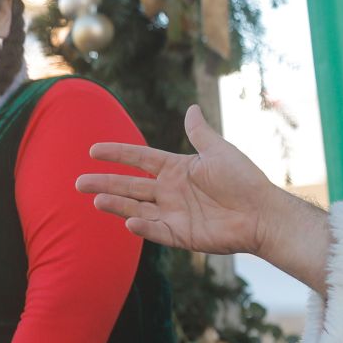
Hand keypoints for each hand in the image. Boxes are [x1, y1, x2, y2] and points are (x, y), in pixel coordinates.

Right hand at [77, 104, 282, 255]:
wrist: (263, 213)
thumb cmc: (245, 181)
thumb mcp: (219, 152)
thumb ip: (200, 133)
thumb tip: (192, 108)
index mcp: (177, 169)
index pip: (140, 159)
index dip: (118, 154)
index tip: (93, 150)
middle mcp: (171, 192)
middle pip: (131, 186)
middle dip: (105, 183)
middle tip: (78, 182)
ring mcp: (174, 214)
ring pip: (137, 208)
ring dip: (116, 204)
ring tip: (96, 199)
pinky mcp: (181, 235)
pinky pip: (156, 231)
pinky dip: (142, 227)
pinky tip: (128, 222)